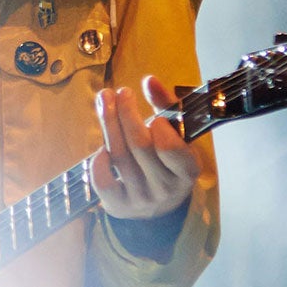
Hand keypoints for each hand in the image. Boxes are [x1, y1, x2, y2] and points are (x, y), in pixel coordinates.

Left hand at [91, 76, 198, 221]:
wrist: (159, 206)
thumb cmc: (169, 162)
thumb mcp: (177, 135)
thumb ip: (167, 106)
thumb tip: (149, 80)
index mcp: (187, 170)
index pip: (171, 149)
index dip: (159, 129)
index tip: (153, 116)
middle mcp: (165, 188)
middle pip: (139, 146)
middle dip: (126, 114)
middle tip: (120, 92)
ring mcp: (140, 199)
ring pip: (119, 157)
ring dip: (108, 124)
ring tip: (105, 100)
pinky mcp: (118, 206)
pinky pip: (103, 180)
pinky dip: (99, 160)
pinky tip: (102, 145)